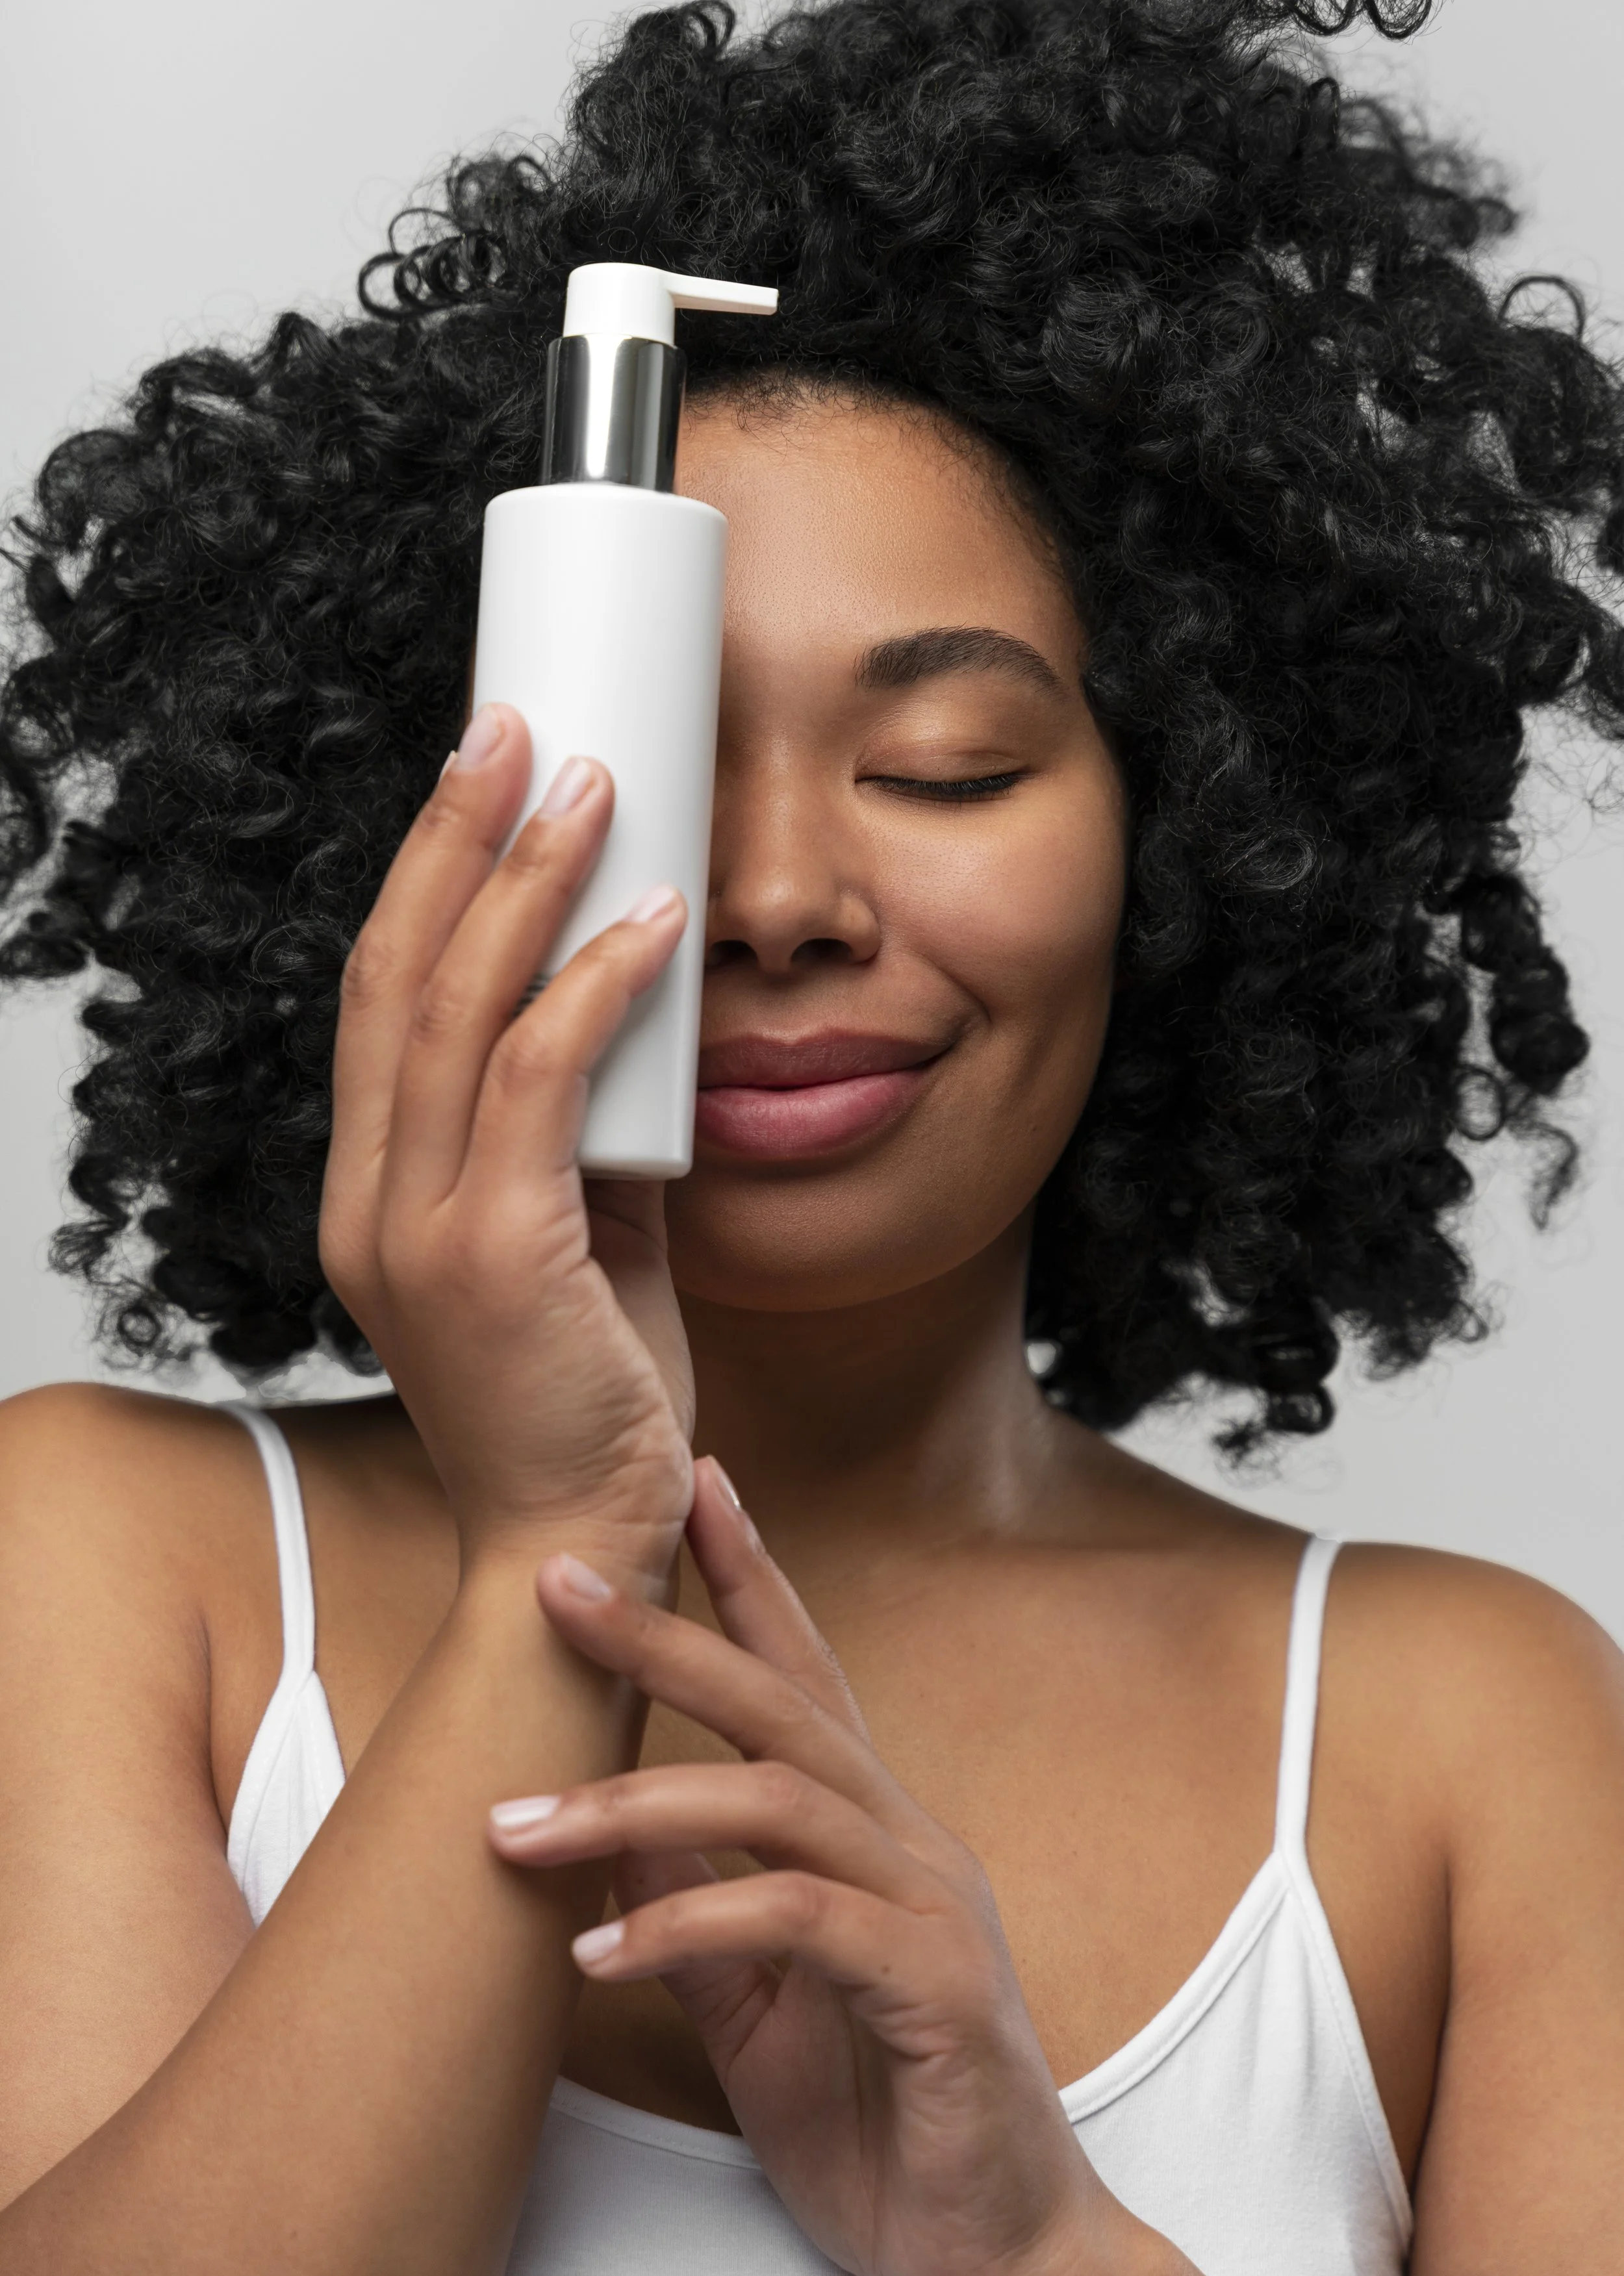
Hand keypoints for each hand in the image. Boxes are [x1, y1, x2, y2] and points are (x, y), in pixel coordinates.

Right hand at [318, 704, 695, 1572]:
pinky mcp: (492, 1261)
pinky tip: (653, 924)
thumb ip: (584, 1143)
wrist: (582, 1548)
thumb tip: (639, 1031)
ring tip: (590, 782)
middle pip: (396, 977)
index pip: (379, 1003)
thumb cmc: (591, 1397)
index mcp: (374, 1193)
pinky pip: (540, 1082)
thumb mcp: (577, 1247)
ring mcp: (416, 1232)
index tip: (479, 780)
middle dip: (451, 837)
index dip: (421, 878)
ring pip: (455, 1010)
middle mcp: (369, 1202)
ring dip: (523, 881)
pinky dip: (593, 988)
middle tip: (511, 727)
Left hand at [488, 1461, 1206, 2275]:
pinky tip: (597, 1957)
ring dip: (633, 1803)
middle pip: (779, 1703)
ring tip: (515, 1827)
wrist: (993, 2258)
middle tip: (561, 1584)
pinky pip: (796, 1923)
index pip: (803, 1676)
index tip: (690, 1482)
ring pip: (776, 1799)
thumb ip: (693, 1913)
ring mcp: (928, 1905)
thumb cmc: (879, 2119)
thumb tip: (602, 1836)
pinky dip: (689, 1927)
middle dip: (667, 1634)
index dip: (748, 1575)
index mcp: (869, 1833)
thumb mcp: (754, 2008)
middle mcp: (906, 1842)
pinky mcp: (931, 1984)